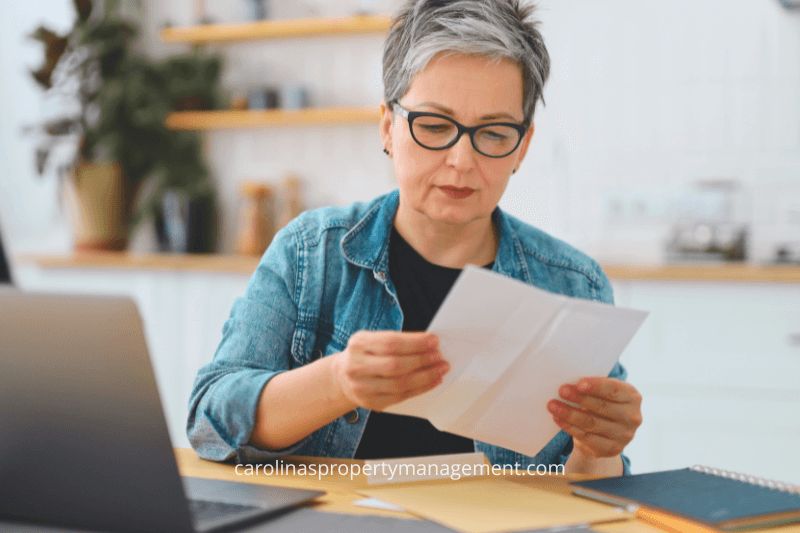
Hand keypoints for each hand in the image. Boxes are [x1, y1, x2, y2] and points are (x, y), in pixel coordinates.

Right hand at [331, 331, 448, 411]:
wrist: (342, 377)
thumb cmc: (365, 355)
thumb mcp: (372, 340)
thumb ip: (396, 341)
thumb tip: (429, 344)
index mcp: (359, 344)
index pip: (391, 343)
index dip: (415, 342)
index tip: (434, 341)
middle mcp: (356, 366)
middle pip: (395, 365)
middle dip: (422, 360)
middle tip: (439, 357)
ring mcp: (362, 387)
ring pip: (400, 384)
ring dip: (425, 377)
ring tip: (440, 369)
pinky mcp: (371, 402)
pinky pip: (401, 397)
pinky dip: (420, 389)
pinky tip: (432, 381)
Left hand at [547, 377, 641, 457]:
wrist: (606, 433)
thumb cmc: (602, 403)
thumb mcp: (604, 393)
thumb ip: (593, 387)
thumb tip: (570, 383)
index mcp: (632, 397)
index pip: (614, 390)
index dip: (596, 386)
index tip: (579, 384)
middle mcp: (632, 417)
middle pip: (602, 407)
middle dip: (579, 398)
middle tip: (561, 391)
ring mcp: (624, 435)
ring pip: (592, 423)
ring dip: (569, 413)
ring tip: (553, 405)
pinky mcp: (612, 449)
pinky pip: (586, 437)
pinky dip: (569, 427)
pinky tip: (558, 419)